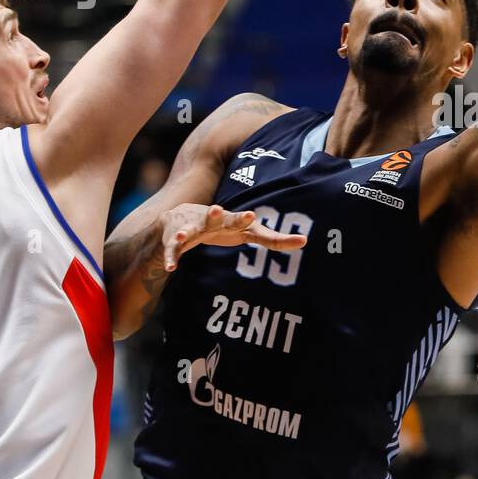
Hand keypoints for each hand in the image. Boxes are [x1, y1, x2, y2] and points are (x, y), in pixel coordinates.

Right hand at [160, 203, 306, 270]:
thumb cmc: (223, 227)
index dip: (244, 219)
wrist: (180, 219)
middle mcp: (211, 220)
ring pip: (189, 230)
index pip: (242, 221)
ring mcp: (191, 228)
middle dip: (218, 215)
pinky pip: (172, 250)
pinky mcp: (174, 240)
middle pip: (216, 218)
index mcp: (230, 220)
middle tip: (218, 210)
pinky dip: (171, 258)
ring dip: (186, 232)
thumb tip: (306, 241)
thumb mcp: (248, 232)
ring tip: (182, 236)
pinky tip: (171, 268)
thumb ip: (274, 238)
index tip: (251, 216)